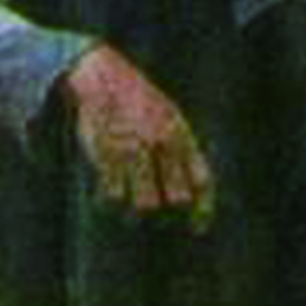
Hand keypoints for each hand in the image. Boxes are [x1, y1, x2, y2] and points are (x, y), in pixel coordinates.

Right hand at [60, 45, 215, 230]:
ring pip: (144, 204)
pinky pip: (112, 195)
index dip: (202, 210)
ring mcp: (133, 150)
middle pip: (176, 199)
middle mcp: (161, 144)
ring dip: (137, 214)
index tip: (197, 228)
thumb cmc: (137, 99)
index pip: (201, 181)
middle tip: (156, 213)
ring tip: (128, 213)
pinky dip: (109, 202)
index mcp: (180, 135)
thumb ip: (182, 148)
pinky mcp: (107, 154)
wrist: (103, 77)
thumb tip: (191, 188)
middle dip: (168, 212)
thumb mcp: (170, 116)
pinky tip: (105, 198)